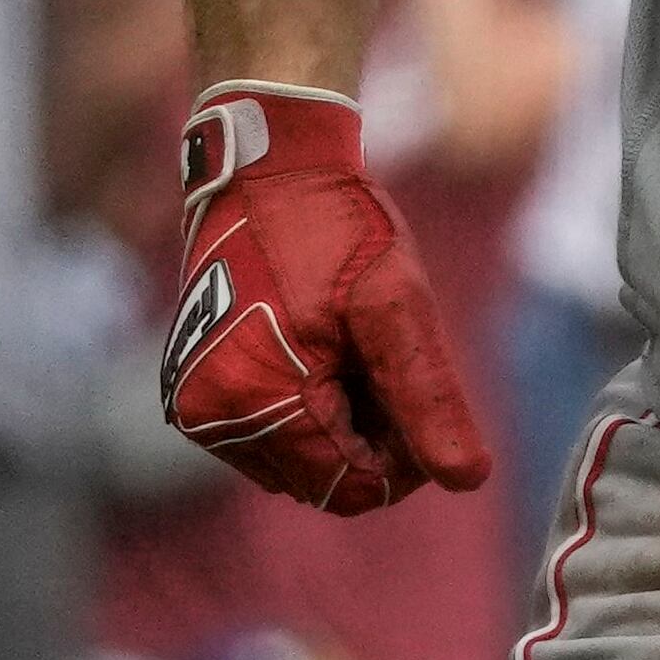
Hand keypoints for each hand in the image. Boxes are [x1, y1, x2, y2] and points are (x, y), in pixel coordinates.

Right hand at [163, 85, 496, 512]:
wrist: (270, 171)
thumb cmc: (338, 230)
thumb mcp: (398, 308)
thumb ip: (428, 397)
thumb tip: (467, 479)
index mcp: (254, 400)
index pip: (349, 488)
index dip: (403, 461)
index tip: (420, 397)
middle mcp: (209, 417)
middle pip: (321, 480)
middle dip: (368, 436)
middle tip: (384, 357)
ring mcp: (194, 406)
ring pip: (295, 463)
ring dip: (337, 424)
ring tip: (349, 346)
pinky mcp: (192, 391)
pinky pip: (265, 436)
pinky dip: (304, 411)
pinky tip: (321, 350)